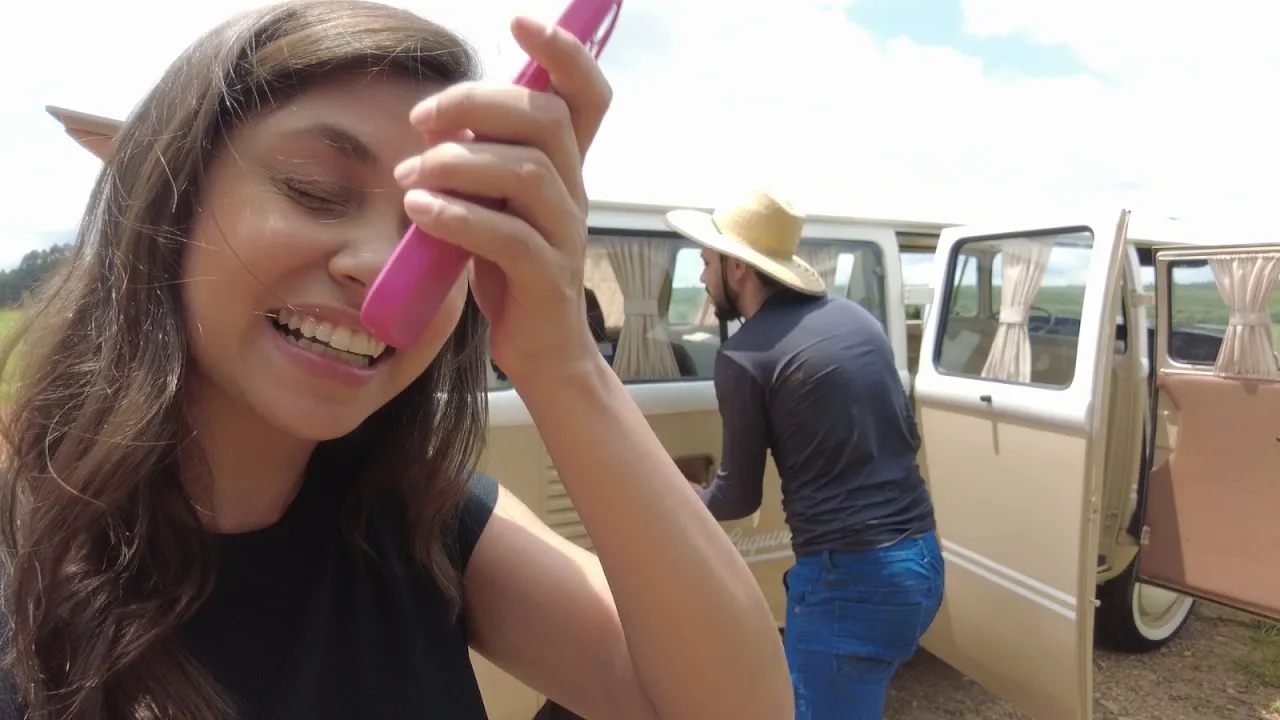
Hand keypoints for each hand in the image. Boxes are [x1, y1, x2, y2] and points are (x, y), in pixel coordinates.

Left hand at [394, 16, 612, 385]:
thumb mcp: (494, 204)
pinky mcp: (546, 277)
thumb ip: (479, 162)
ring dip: (455, 165)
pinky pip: (507, 235)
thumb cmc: (508, 270)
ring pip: (525, 171)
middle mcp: (574, 192)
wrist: (539, 349)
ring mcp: (565, 234)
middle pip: (545, 119)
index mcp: (564, 167)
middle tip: (421, 122)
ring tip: (409, 179)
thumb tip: (438, 121)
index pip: (587, 95)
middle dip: (476, 105)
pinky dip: (456, 216)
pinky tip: (419, 211)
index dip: (564, 53)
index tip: (521, 23)